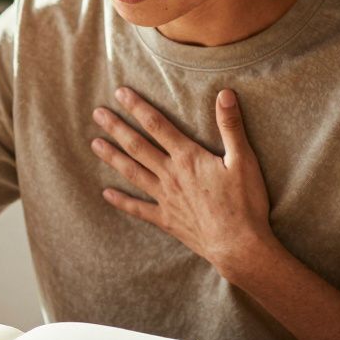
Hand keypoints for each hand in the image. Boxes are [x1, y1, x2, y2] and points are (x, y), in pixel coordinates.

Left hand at [90, 86, 276, 279]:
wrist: (238, 246)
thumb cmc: (244, 203)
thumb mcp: (243, 160)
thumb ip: (231, 125)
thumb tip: (225, 93)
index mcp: (188, 157)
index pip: (157, 125)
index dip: (137, 107)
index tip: (120, 93)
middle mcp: (170, 175)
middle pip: (137, 146)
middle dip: (116, 128)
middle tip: (97, 113)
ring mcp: (165, 198)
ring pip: (132, 172)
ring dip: (112, 157)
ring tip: (94, 144)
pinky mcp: (166, 219)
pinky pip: (138, 208)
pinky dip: (121, 201)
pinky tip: (106, 193)